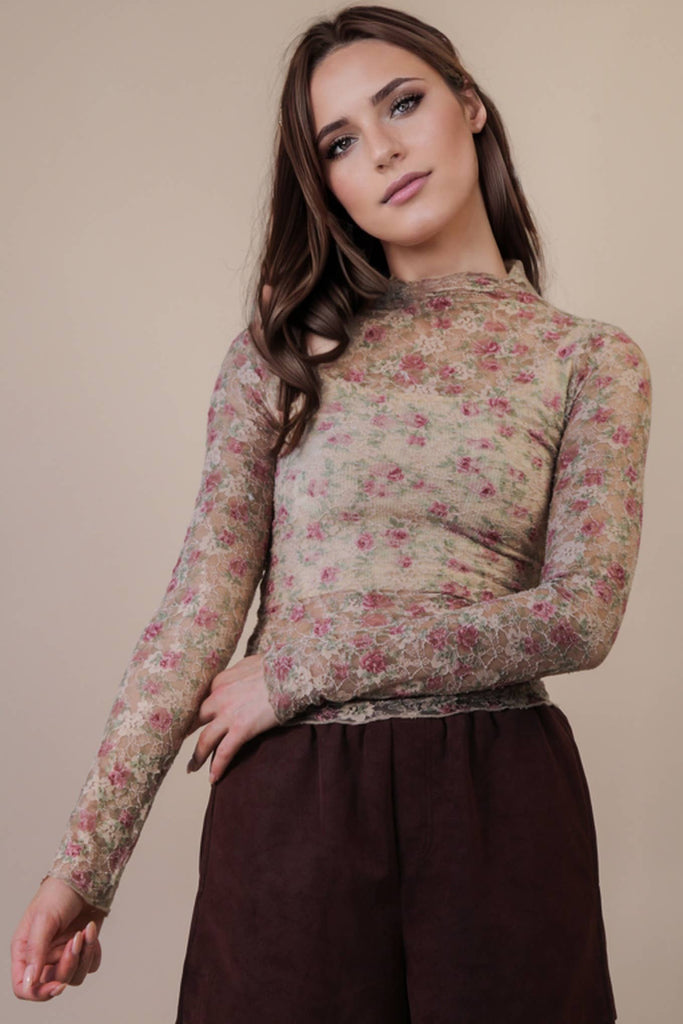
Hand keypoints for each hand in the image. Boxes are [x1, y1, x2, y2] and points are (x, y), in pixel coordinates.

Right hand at [10, 876, 104, 1001]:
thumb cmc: (58, 893)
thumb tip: (29, 983)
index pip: (24, 987)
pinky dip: (94, 950)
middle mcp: (43, 957)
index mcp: (25, 951)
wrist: (85, 877)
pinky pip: (91, 965)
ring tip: (86, 930)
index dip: (38, 992)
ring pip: (75, 977)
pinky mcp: (83, 949)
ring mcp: (64, 954)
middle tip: (76, 940)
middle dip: (68, 964)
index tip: (57, 985)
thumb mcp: (43, 919)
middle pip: (54, 982)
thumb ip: (36, 951)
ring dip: (84, 955)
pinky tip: (92, 930)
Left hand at [186, 654, 278, 783]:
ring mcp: (229, 714)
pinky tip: (213, 779)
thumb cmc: (276, 666)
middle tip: (177, 746)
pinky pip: (224, 752)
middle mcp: (218, 697)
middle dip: (185, 735)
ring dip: (197, 757)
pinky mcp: (242, 728)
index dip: (191, 715)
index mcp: (219, 681)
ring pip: (204, 740)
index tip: (185, 724)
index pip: (198, 701)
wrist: (292, 672)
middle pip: (195, 721)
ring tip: (192, 768)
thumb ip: (237, 674)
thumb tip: (238, 677)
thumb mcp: (249, 664)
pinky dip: (217, 767)